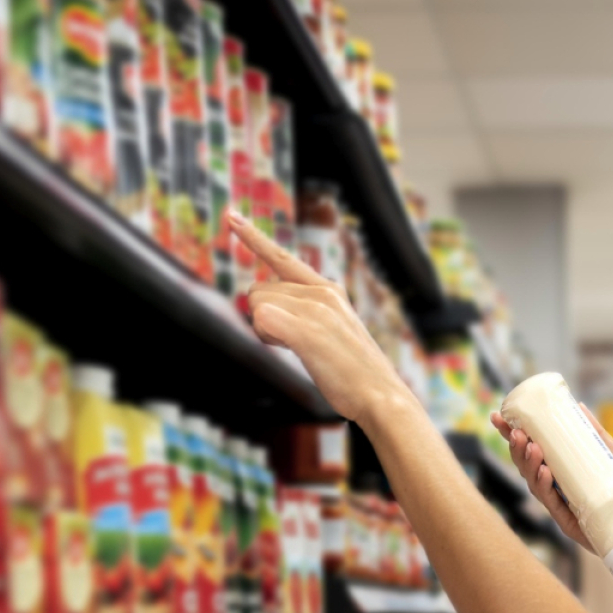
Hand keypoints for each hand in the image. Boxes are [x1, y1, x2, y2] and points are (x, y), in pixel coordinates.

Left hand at [230, 213, 410, 426]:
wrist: (382, 396)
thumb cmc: (354, 374)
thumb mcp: (331, 332)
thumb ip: (302, 315)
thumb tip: (263, 312)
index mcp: (330, 290)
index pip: (283, 258)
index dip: (255, 239)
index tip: (231, 216)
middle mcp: (322, 291)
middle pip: (259, 290)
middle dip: (264, 317)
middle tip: (296, 343)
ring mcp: (315, 308)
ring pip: (257, 304)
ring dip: (266, 332)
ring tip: (302, 350)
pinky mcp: (307, 328)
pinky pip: (261, 319)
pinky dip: (267, 335)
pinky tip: (292, 347)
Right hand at [489, 406, 612, 554]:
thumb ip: (600, 438)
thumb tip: (580, 407)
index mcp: (568, 472)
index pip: (536, 450)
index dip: (516, 434)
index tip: (500, 416)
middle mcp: (561, 489)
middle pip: (529, 465)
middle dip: (516, 446)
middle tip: (514, 430)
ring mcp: (564, 506)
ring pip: (535, 483)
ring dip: (528, 463)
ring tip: (530, 445)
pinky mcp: (570, 523)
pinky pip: (551, 503)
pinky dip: (544, 486)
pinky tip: (544, 470)